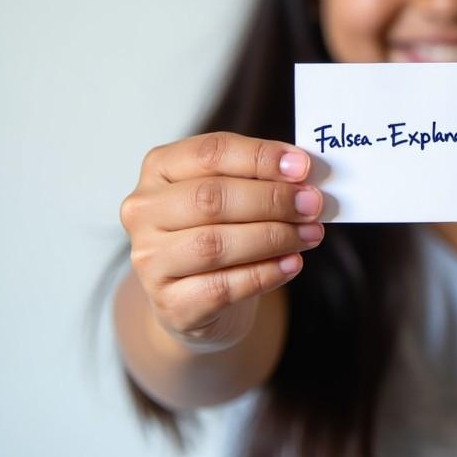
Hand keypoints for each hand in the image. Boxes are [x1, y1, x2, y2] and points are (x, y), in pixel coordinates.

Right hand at [119, 131, 323, 353]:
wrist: (200, 296)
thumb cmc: (220, 230)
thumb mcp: (234, 193)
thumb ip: (260, 177)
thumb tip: (303, 171)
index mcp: (159, 168)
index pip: (210, 153)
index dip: (260, 158)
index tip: (302, 167)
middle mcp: (144, 211)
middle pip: (211, 198)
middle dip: (271, 200)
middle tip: (312, 204)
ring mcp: (149, 260)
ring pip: (215, 244)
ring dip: (273, 237)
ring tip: (310, 234)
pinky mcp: (169, 303)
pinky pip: (222, 287)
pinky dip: (265, 274)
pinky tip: (292, 263)